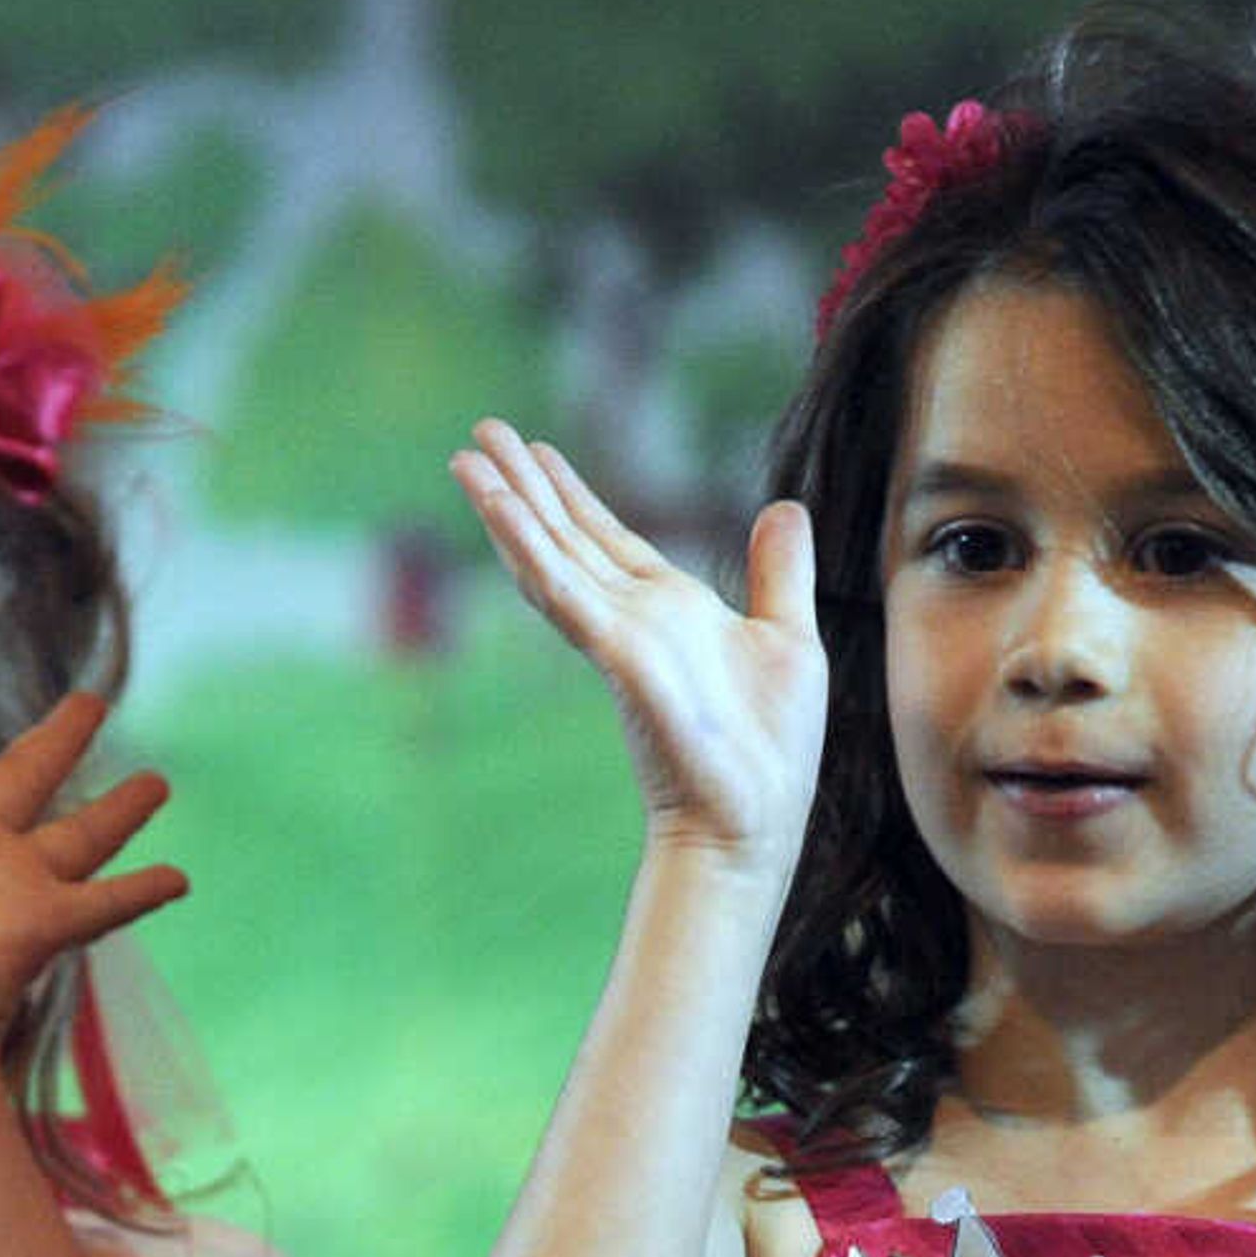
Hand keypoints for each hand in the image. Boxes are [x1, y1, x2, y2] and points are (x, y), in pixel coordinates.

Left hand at [0, 644, 184, 1098]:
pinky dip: (141, 891)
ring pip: (75, 835)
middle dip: (56, 742)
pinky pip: (102, 903)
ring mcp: (3, 894)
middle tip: (92, 701)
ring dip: (117, 810)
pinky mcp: (37, 928)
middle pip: (17, 782)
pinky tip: (178, 878)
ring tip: (159, 781)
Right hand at [451, 421, 826, 867]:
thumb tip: (783, 508)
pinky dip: (531, 550)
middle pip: (567, 537)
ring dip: (509, 508)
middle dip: (524, 484)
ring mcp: (620, 636)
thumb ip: (779, 574)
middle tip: (480, 432)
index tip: (536, 450)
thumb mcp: (788, 639)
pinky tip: (501, 512)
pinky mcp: (619, 656)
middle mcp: (635, 617)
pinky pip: (566, 593)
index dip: (571, 494)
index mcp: (670, 609)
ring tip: (467, 459)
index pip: (608, 540)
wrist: (750, 824)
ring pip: (553, 557)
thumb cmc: (769, 752)